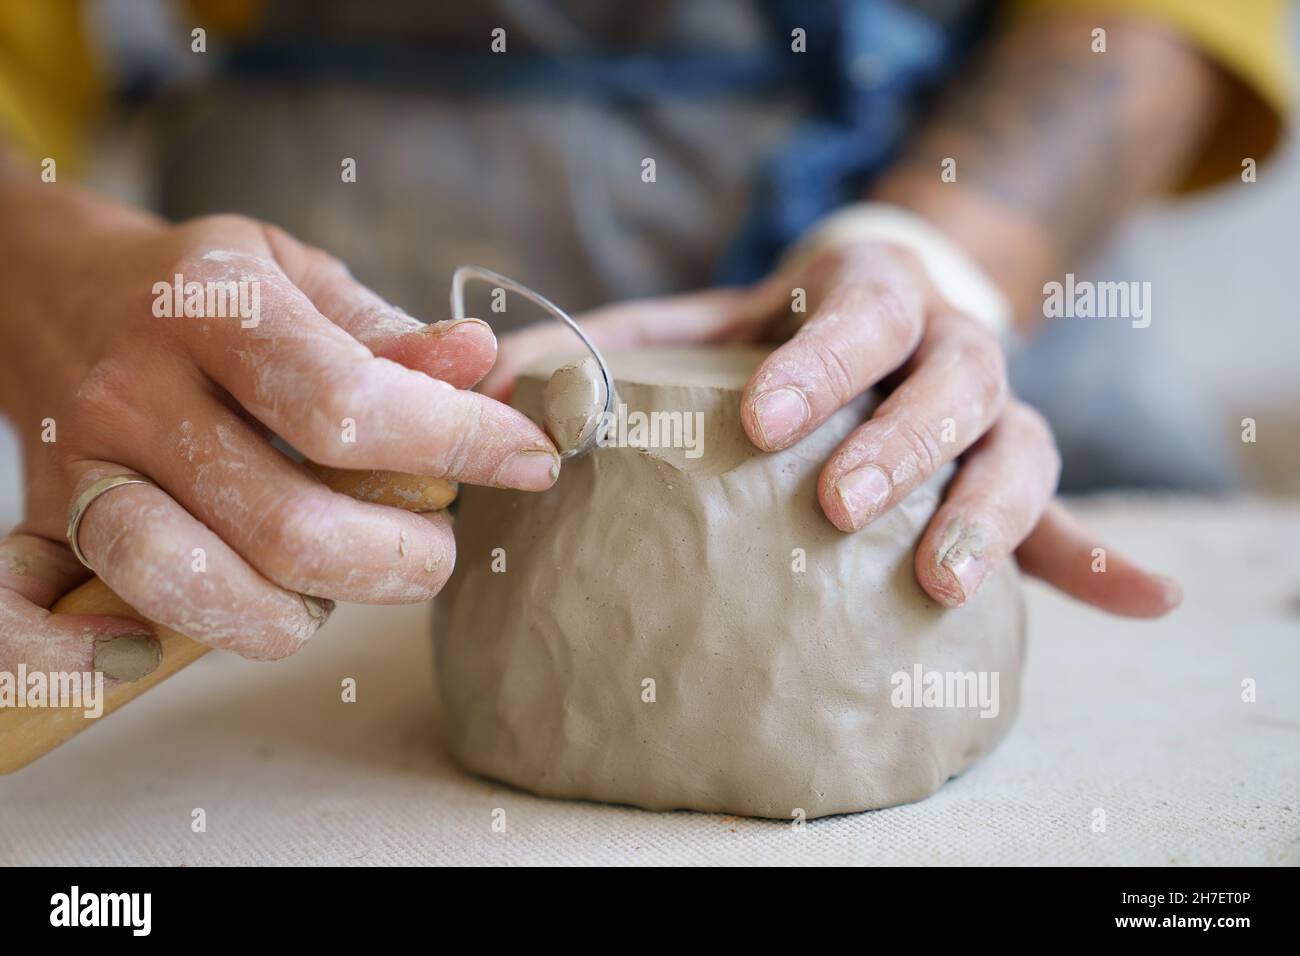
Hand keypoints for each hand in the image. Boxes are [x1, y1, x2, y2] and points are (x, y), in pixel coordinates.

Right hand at [0, 177, 558, 679]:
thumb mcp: (299, 275)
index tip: (527, 458)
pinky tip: (166, 648)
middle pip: (286, 524)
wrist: (52, 287)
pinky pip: (32, 622)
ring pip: (186, 583)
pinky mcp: (43, 526)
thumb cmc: (205, 291)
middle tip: (434, 543)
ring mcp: (80, 464)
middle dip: (398, 559)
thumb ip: (387, 330)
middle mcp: (136, 389)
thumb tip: (483, 362)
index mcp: (213, 309)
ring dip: (294, 613)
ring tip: (335, 583)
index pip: (348, 404)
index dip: (458, 443)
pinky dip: (98, 657)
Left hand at [485, 240, 1179, 617]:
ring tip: (944, 583)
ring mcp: (995, 410)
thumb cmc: (791, 321)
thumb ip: (628, 341)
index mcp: (872, 292)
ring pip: (1019, 449)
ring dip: (993, 513)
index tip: (759, 421)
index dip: (817, 363)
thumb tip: (504, 378)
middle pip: (953, 381)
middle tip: (838, 505)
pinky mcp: (1013, 472)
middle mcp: (950, 344)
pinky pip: (1068, 515)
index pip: (857, 315)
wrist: (891, 295)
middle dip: (901, 442)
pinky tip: (1146, 604)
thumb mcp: (720, 314)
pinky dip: (1100, 560)